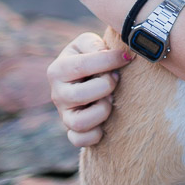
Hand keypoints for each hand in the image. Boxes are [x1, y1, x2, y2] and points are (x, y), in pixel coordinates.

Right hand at [48, 32, 132, 146]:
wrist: (89, 78)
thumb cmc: (93, 58)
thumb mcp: (90, 44)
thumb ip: (95, 45)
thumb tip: (105, 54)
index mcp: (58, 69)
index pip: (82, 66)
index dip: (109, 61)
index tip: (127, 58)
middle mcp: (57, 94)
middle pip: (81, 95)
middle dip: (106, 86)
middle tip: (116, 80)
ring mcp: (64, 115)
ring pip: (80, 122)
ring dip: (103, 110)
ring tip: (110, 99)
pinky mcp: (73, 131)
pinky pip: (80, 140)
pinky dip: (96, 134)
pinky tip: (107, 122)